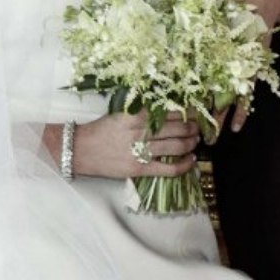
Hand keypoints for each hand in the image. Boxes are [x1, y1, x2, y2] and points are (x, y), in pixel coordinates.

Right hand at [71, 110, 198, 179]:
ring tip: (195, 141)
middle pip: (178, 127)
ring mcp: (141, 151)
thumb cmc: (101, 131)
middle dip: (193, 127)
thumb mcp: (121, 114)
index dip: (187, 111)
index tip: (195, 112)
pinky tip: (190, 160)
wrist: (81, 150)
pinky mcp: (140, 169)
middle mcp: (140, 132)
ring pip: (177, 146)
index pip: (170, 111)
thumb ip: (143, 112)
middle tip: (197, 127)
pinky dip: (184, 165)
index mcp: (136, 115)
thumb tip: (167, 110)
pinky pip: (170, 168)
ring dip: (191, 143)